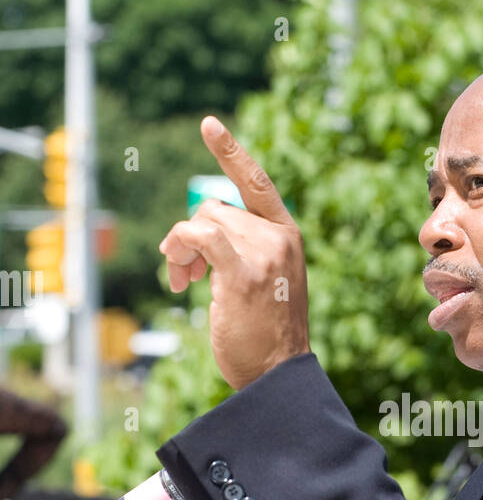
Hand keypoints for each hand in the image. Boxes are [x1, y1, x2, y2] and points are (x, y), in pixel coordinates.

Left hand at [158, 117, 309, 389]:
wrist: (278, 375)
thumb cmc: (265, 334)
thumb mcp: (261, 280)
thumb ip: (243, 248)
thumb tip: (199, 231)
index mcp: (287, 236)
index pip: (257, 182)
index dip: (231, 152)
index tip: (209, 124)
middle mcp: (280, 237)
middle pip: (215, 208)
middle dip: (188, 236)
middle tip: (182, 275)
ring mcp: (265, 253)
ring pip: (202, 222)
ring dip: (179, 250)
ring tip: (183, 283)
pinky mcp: (244, 273)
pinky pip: (200, 237)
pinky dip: (181, 249)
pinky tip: (182, 280)